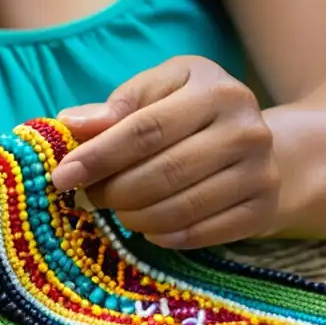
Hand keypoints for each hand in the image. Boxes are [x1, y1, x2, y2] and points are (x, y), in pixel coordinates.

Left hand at [52, 56, 280, 248]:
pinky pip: (200, 233)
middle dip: (113, 190)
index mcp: (213, 89)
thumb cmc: (190, 113)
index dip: (99, 156)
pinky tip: (149, 227)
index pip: (144, 128)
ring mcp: (260, 170)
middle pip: (162, 172)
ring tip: (118, 210)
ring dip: (134, 216)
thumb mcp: (158, 91)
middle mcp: (245, 128)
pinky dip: (163, 235)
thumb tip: (71, 123)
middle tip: (89, 197)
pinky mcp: (263, 207)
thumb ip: (116, 106)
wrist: (254, 143)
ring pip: (179, 207)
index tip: (62, 176)